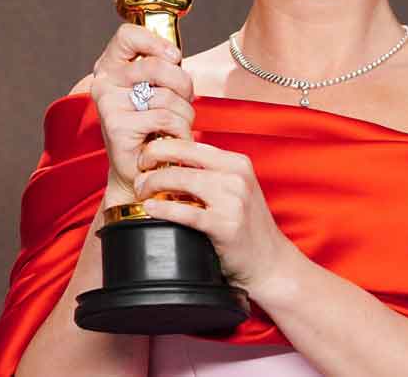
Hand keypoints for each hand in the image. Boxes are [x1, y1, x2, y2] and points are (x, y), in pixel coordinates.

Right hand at [90, 24, 194, 204]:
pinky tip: (173, 139)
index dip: (156, 41)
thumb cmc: (152, 126)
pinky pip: (165, 119)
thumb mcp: (156, 89)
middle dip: (184, 84)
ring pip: (166, 96)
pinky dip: (180, 131)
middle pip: (157, 65)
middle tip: (185, 99)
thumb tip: (174, 55)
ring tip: (176, 126)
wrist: (138, 172)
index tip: (175, 57)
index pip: (127, 35)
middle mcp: (104, 82)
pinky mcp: (117, 127)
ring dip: (184, 113)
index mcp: (110, 67)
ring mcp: (108, 104)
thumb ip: (162, 67)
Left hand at [134, 137, 298, 297]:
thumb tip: (171, 160)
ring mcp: (232, 199)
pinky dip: (162, 209)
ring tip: (141, 192)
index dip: (162, 147)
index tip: (145, 158)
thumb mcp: (235, 190)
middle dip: (151, 163)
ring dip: (152, 184)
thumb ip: (211, 174)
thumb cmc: (246, 227)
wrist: (270, 262)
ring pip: (180, 179)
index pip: (191, 144)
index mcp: (237, 163)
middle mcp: (236, 176)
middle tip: (138, 175)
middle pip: (182, 157)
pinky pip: (185, 212)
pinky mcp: (225, 225)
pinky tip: (150, 209)